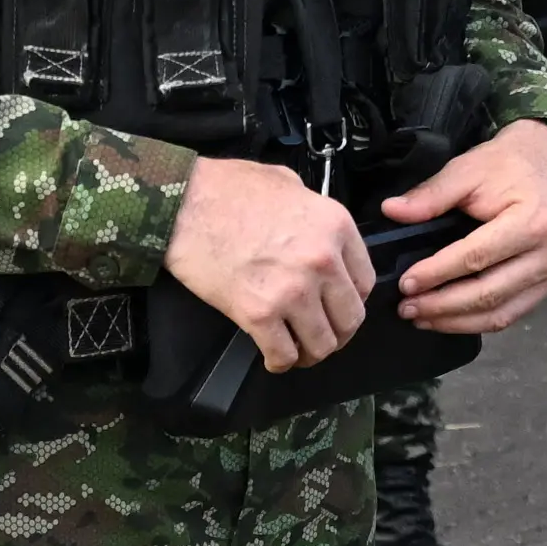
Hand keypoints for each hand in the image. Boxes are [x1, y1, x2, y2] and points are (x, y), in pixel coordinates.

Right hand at [165, 152, 373, 372]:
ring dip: (311, 353)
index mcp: (335, 226)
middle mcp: (322, 261)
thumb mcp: (287, 183)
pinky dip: (280, 362)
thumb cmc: (227, 188)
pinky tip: (274, 359)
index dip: (351, 300)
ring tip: (299, 351)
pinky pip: (283, 355)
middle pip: (350, 318)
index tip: (338, 306)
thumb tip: (318, 231)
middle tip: (321, 334)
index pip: (365, 282)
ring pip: (322, 344)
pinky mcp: (258, 314)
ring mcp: (292, 290)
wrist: (181, 204)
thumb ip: (312, 209)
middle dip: (338, 332)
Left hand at [386, 118, 546, 335]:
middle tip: (406, 308)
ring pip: (498, 314)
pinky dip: (475, 323)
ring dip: (455, 321)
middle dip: (442, 306)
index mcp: (533, 222)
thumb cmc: (506, 166)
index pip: (476, 258)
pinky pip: (509, 315)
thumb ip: (431, 195)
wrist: (546, 163)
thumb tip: (391, 211)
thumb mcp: (466, 170)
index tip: (405, 283)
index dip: (437, 274)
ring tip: (420, 317)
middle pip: (488, 293)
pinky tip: (447, 319)